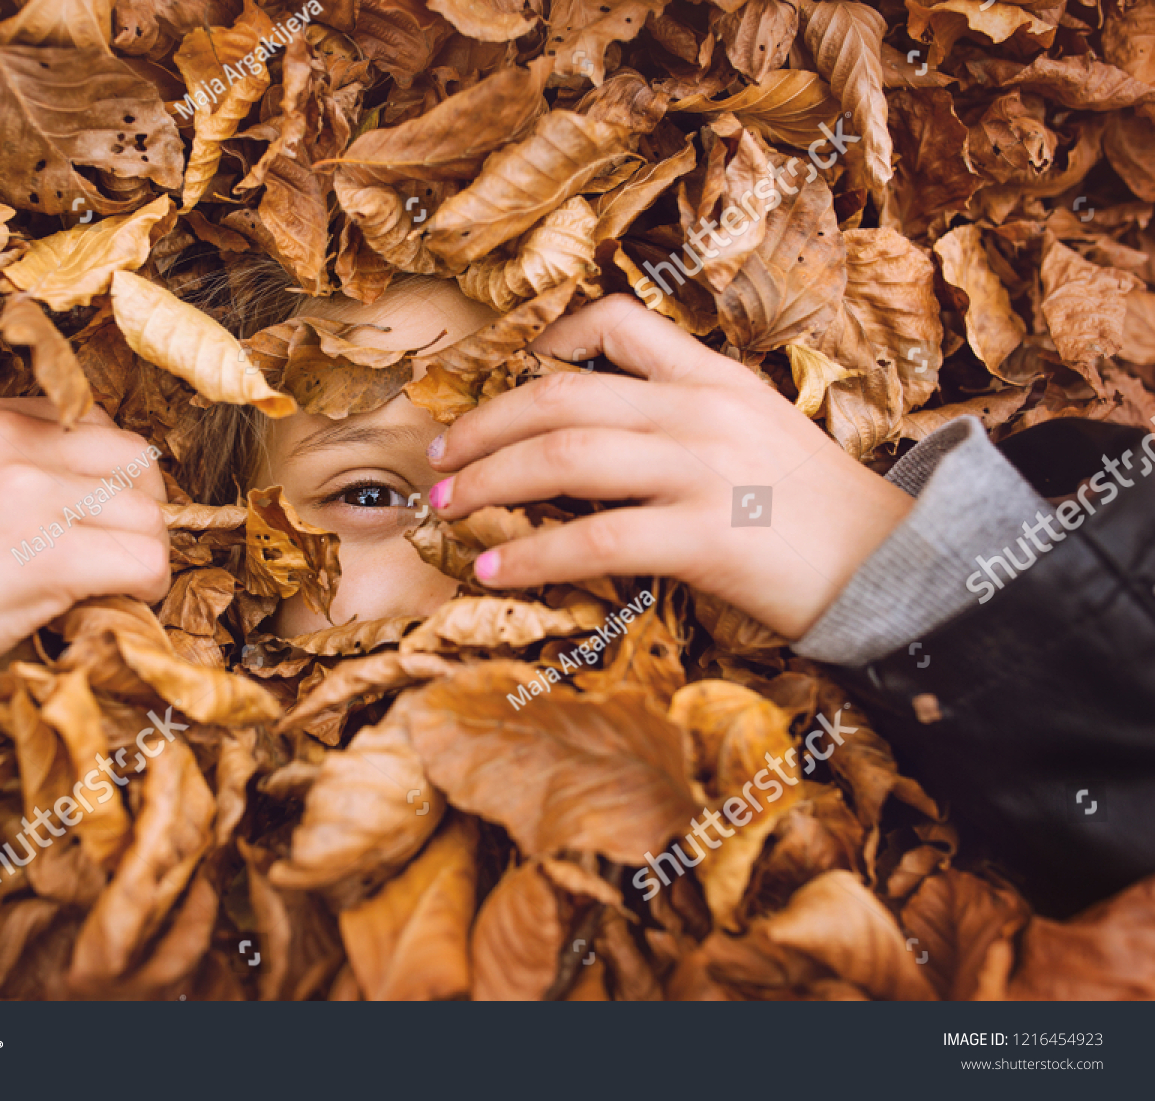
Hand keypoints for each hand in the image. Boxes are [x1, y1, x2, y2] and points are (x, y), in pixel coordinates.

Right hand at [0, 395, 170, 684]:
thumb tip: (70, 498)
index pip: (88, 425)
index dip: (105, 480)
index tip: (96, 520)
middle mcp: (6, 439)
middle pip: (133, 458)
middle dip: (139, 508)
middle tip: (120, 551)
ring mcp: (27, 491)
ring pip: (148, 510)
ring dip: (144, 551)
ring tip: (115, 583)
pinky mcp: (46, 553)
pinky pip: (144, 559)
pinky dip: (147, 585)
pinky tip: (120, 602)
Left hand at [425, 295, 913, 639]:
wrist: (900, 567)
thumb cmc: (821, 510)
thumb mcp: (759, 432)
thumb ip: (684, 420)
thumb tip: (595, 440)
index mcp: (713, 376)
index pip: (615, 321)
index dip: (545, 340)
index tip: (510, 373)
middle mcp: (701, 410)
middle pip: (559, 396)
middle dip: (482, 425)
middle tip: (439, 459)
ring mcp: (702, 470)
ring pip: (561, 458)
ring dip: (487, 482)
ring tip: (447, 509)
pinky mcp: (704, 537)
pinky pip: (593, 541)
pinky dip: (531, 555)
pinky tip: (494, 568)